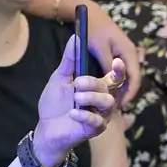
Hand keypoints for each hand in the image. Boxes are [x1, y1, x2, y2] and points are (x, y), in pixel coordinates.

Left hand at [31, 37, 121, 166]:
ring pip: (108, 103)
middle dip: (94, 83)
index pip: (115, 77)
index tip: (116, 61)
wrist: (46, 127)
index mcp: (97, 87)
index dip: (119, 69)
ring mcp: (101, 115)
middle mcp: (103, 100)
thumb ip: (70, 60)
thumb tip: (75, 38)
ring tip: (76, 98)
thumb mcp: (60, 77)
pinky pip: (97, 121)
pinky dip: (85, 115)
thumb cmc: (55, 103)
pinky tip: (72, 113)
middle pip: (110, 88)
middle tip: (77, 82)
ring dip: (91, 98)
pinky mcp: (95, 129)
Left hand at [78, 0, 141, 105]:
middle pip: (133, 79)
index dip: (130, 92)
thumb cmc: (93, 29)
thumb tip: (113, 84)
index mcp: (128, 53)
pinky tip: (106, 88)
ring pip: (126, 76)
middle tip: (115, 107)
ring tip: (111, 101)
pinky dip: (115, 81)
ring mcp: (124, 55)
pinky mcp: (117, 55)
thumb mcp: (99, 48)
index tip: (122, 104)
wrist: (90, 14)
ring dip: (120, 88)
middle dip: (126, 93)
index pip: (135, 77)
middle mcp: (130, 55)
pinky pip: (120, 72)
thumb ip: (107, 65)